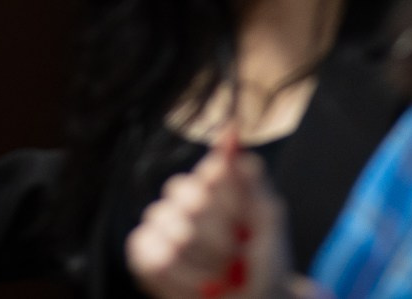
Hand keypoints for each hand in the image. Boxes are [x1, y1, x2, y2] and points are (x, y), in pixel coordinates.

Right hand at [125, 127, 288, 298]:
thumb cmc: (266, 263)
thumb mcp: (268, 223)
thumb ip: (250, 180)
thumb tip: (231, 128)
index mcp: (215, 184)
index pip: (211, 173)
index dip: (228, 204)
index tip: (245, 229)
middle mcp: (185, 198)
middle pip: (187, 195)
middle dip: (217, 235)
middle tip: (236, 258)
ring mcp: (162, 223)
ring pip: (166, 222)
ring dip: (199, 258)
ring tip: (220, 277)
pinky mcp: (143, 252)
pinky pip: (147, 250)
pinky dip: (177, 274)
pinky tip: (199, 286)